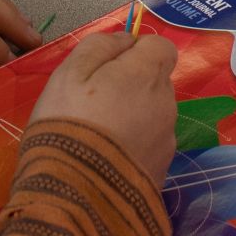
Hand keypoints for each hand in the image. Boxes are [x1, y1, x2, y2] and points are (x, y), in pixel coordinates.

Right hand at [28, 30, 178, 180]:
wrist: (77, 195)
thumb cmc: (68, 123)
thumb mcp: (69, 72)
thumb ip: (99, 46)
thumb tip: (124, 39)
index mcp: (146, 75)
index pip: (162, 46)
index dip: (137, 50)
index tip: (110, 64)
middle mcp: (166, 104)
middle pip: (157, 81)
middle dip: (132, 84)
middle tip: (94, 101)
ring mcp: (167, 140)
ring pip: (154, 114)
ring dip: (133, 116)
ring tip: (98, 135)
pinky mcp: (162, 170)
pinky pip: (149, 145)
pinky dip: (133, 145)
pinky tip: (106, 159)